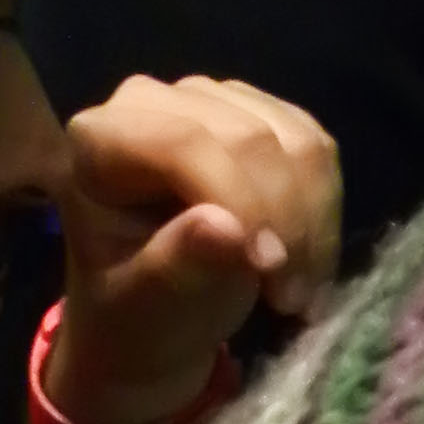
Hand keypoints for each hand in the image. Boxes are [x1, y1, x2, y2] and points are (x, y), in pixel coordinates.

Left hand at [46, 73, 343, 423]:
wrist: (156, 322)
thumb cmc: (137, 317)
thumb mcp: (146, 308)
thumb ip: (178, 267)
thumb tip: (228, 230)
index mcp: (99, 140)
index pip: (184, 143)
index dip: (239, 199)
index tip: (268, 269)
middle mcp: (152, 100)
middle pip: (248, 137)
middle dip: (283, 220)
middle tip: (288, 297)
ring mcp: (210, 100)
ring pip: (295, 140)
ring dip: (311, 222)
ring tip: (297, 291)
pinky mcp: (259, 114)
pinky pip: (317, 148)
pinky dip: (324, 212)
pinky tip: (309, 263)